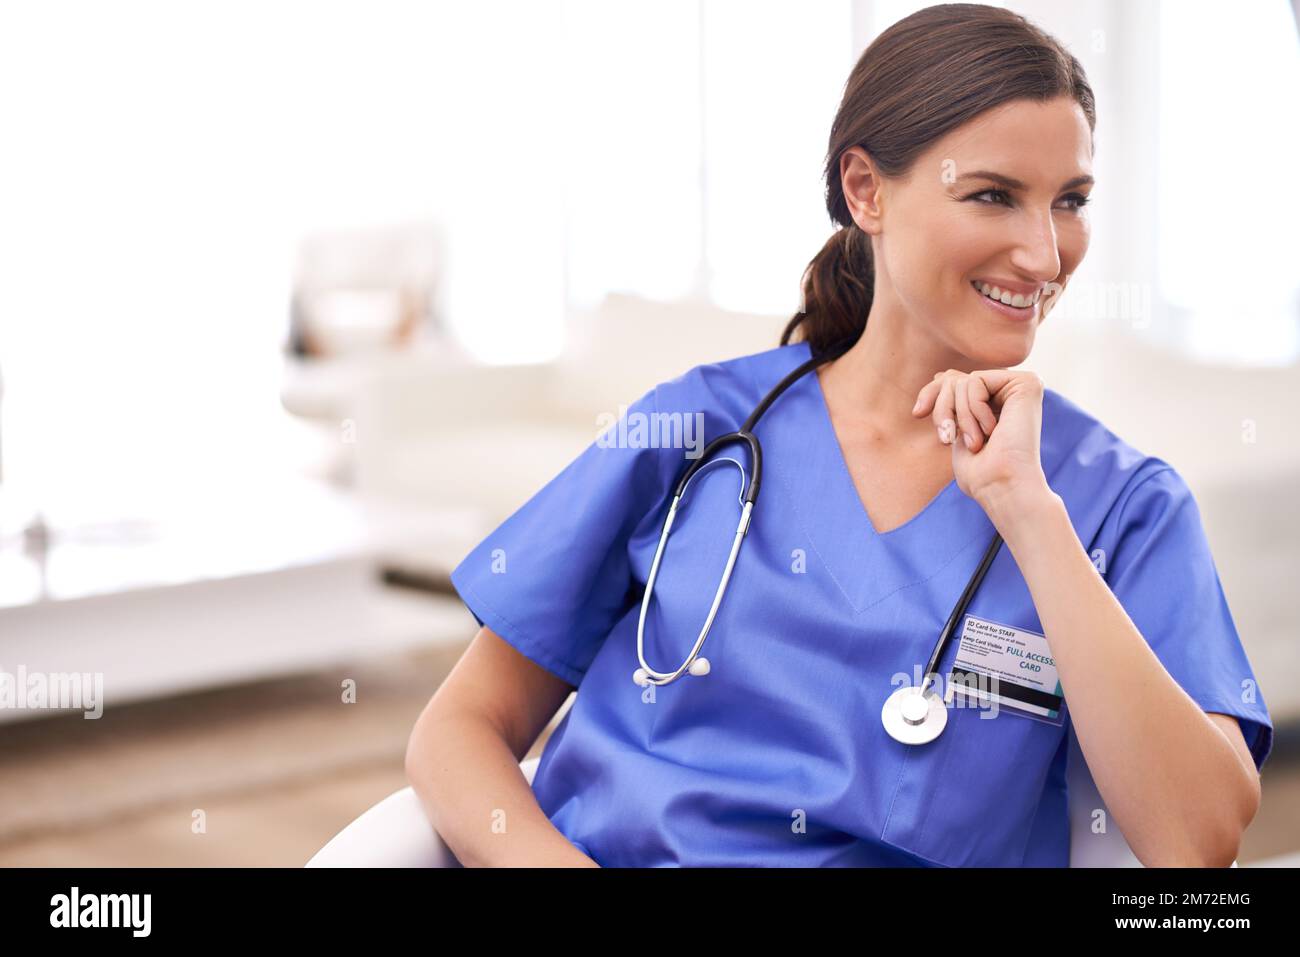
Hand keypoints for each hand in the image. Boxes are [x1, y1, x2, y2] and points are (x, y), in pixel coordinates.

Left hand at [911, 368, 1049, 508]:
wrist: (1001, 486)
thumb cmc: (979, 473)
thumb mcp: (956, 430)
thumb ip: (954, 403)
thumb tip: (941, 374)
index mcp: (996, 401)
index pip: (952, 380)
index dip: (931, 394)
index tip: (917, 413)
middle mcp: (1010, 391)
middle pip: (955, 377)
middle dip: (942, 408)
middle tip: (948, 438)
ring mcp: (1021, 386)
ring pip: (963, 380)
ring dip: (961, 416)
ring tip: (975, 442)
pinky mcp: (1027, 383)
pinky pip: (976, 380)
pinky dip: (973, 409)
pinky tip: (991, 430)